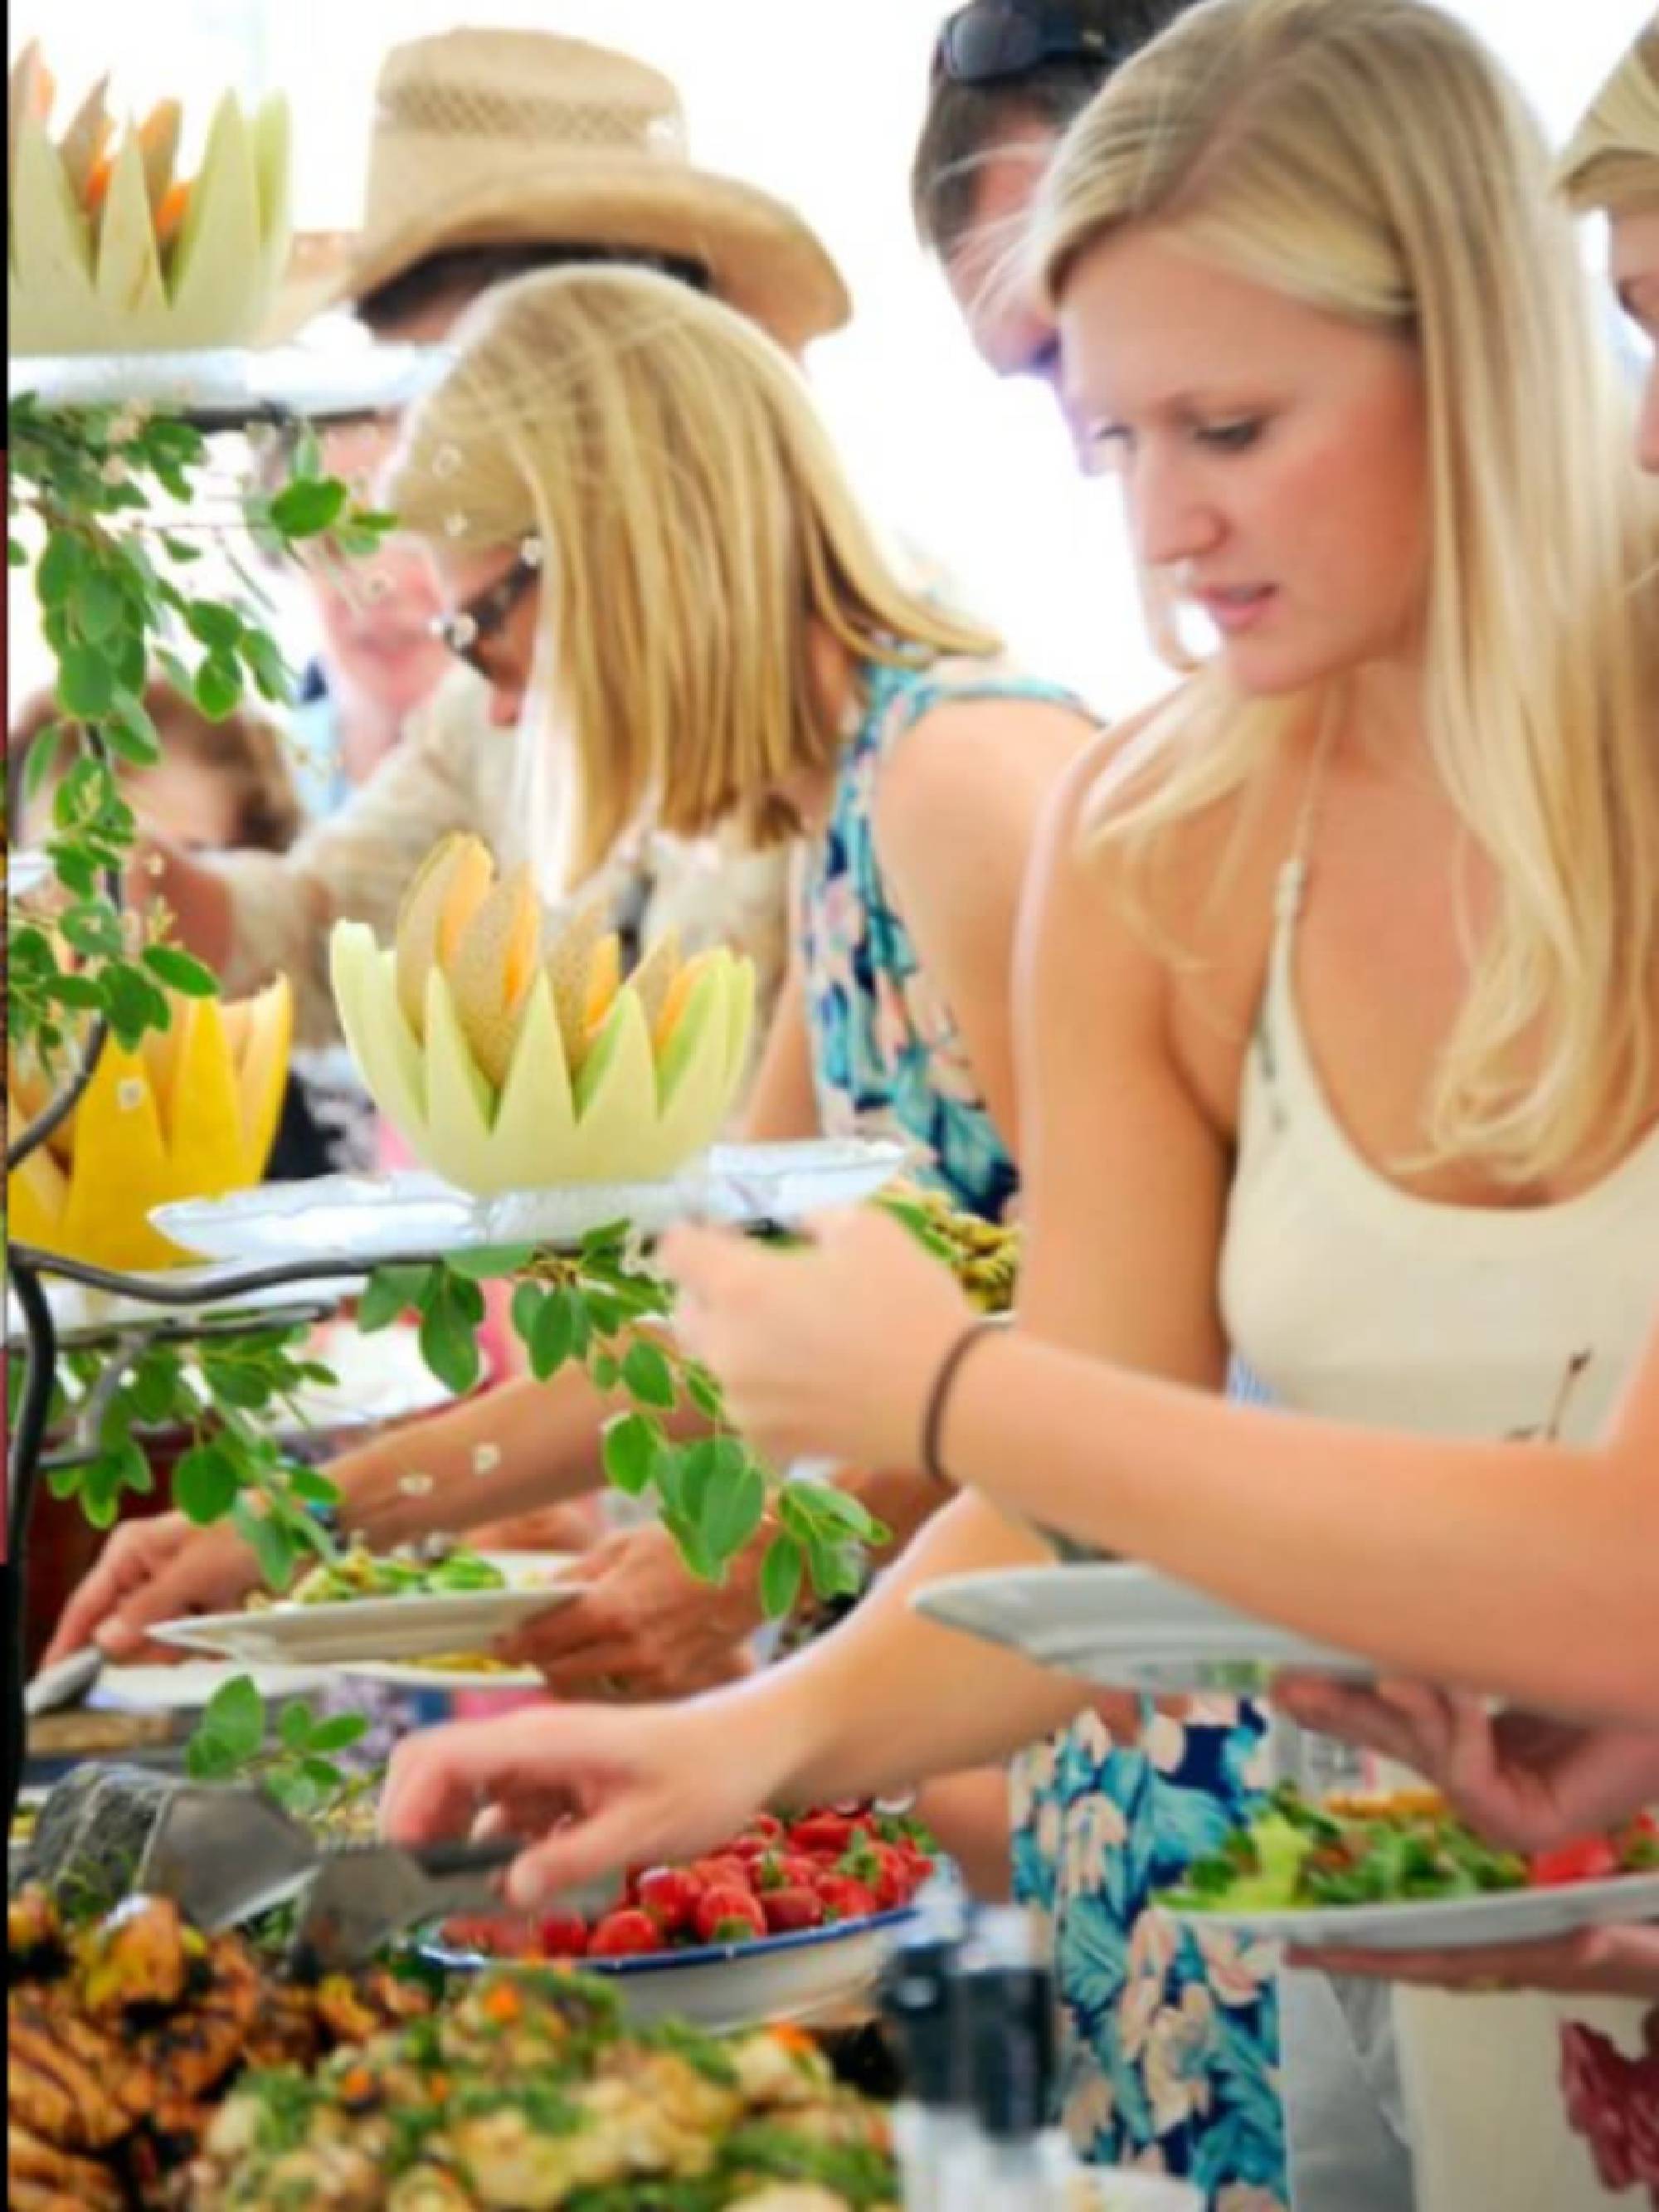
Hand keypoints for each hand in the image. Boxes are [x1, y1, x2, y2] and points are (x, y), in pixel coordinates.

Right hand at [41, 1511, 260, 1665]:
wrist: (302, 1529)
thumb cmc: (244, 1534)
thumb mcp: (191, 1573)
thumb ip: (146, 1610)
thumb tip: (104, 1642)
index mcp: (131, 1552)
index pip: (86, 1605)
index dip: (69, 1644)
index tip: (54, 1680)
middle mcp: (146, 1571)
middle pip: (123, 1633)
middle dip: (150, 1643)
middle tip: (179, 1631)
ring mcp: (175, 1591)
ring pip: (158, 1642)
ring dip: (184, 1641)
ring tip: (212, 1614)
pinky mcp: (202, 1605)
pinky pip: (190, 1641)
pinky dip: (208, 1638)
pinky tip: (229, 1616)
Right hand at [380, 1697, 782, 1908]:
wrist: (751, 1750)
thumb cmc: (705, 1777)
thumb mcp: (645, 1827)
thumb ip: (573, 1858)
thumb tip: (507, 1891)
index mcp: (539, 1740)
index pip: (436, 1757)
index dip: (405, 1813)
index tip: (407, 1875)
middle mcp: (529, 1748)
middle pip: (437, 1780)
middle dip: (426, 1843)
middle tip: (443, 1904)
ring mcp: (542, 1768)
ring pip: (471, 1811)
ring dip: (469, 1863)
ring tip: (493, 1920)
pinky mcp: (560, 1791)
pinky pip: (509, 1827)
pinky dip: (507, 1865)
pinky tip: (533, 1904)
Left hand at [496, 1522, 762, 1699]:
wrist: (758, 1566)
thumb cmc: (693, 1544)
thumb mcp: (626, 1544)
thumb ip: (579, 1574)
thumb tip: (540, 1594)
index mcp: (612, 1608)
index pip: (540, 1639)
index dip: (510, 1643)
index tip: (495, 1642)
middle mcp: (629, 1649)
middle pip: (556, 1672)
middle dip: (536, 1660)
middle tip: (528, 1645)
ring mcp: (654, 1674)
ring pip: (586, 1690)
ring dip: (568, 1675)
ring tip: (566, 1652)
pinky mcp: (674, 1686)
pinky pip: (621, 1694)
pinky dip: (606, 1681)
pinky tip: (609, 1660)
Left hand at [659, 1208, 972, 1471]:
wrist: (949, 1404)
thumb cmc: (908, 1304)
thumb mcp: (867, 1229)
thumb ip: (813, 1218)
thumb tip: (792, 1223)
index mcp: (740, 1287)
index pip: (675, 1251)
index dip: (696, 1235)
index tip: (729, 1233)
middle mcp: (725, 1348)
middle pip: (685, 1310)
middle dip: (709, 1290)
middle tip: (760, 1282)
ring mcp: (742, 1403)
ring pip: (717, 1361)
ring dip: (740, 1341)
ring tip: (797, 1334)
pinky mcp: (768, 1442)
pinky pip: (749, 1403)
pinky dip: (768, 1386)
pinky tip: (814, 1379)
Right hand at [1274, 1678, 1658, 1849]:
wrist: (1656, 1656)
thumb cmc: (1597, 1643)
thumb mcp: (1496, 1644)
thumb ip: (1437, 1657)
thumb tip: (1365, 1638)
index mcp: (1488, 1734)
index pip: (1402, 1725)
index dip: (1343, 1708)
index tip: (1286, 1684)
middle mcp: (1496, 1775)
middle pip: (1399, 1742)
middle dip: (1343, 1712)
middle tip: (1287, 1685)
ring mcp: (1512, 1807)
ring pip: (1427, 1758)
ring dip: (1408, 1710)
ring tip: (1385, 1672)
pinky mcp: (1531, 1826)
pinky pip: (1466, 1776)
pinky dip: (1458, 1727)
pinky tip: (1457, 1689)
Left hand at [1287, 1924, 1658, 2000]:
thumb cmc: (1651, 1950)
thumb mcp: (1636, 1945)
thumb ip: (1613, 1946)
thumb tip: (1585, 1940)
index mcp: (1517, 1958)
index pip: (1427, 1960)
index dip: (1368, 1956)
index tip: (1311, 1953)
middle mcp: (1501, 1958)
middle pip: (1413, 1958)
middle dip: (1354, 1952)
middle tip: (1292, 1941)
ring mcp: (1508, 1949)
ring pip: (1428, 1946)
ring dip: (1380, 1936)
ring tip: (1327, 1919)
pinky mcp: (1520, 1936)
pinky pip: (1454, 1931)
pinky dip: (1418, 1920)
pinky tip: (1399, 1904)